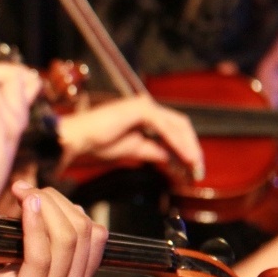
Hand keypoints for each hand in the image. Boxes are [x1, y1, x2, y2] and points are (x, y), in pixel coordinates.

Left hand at [0, 181, 106, 276]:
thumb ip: (20, 258)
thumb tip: (15, 215)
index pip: (93, 238)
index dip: (67, 206)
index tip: (33, 192)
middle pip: (85, 233)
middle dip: (56, 200)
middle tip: (24, 188)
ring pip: (68, 241)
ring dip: (45, 207)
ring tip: (23, 192)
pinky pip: (40, 260)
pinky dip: (35, 227)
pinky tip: (25, 208)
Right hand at [56, 94, 204, 179]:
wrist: (79, 139)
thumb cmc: (98, 143)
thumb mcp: (134, 150)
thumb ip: (154, 151)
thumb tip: (171, 158)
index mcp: (143, 115)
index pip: (172, 129)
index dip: (185, 148)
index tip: (191, 169)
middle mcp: (146, 106)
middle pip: (180, 125)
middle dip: (192, 148)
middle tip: (198, 171)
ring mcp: (144, 105)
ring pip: (177, 125)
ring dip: (189, 147)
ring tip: (195, 167)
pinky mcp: (141, 109)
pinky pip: (166, 128)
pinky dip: (179, 144)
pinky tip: (186, 158)